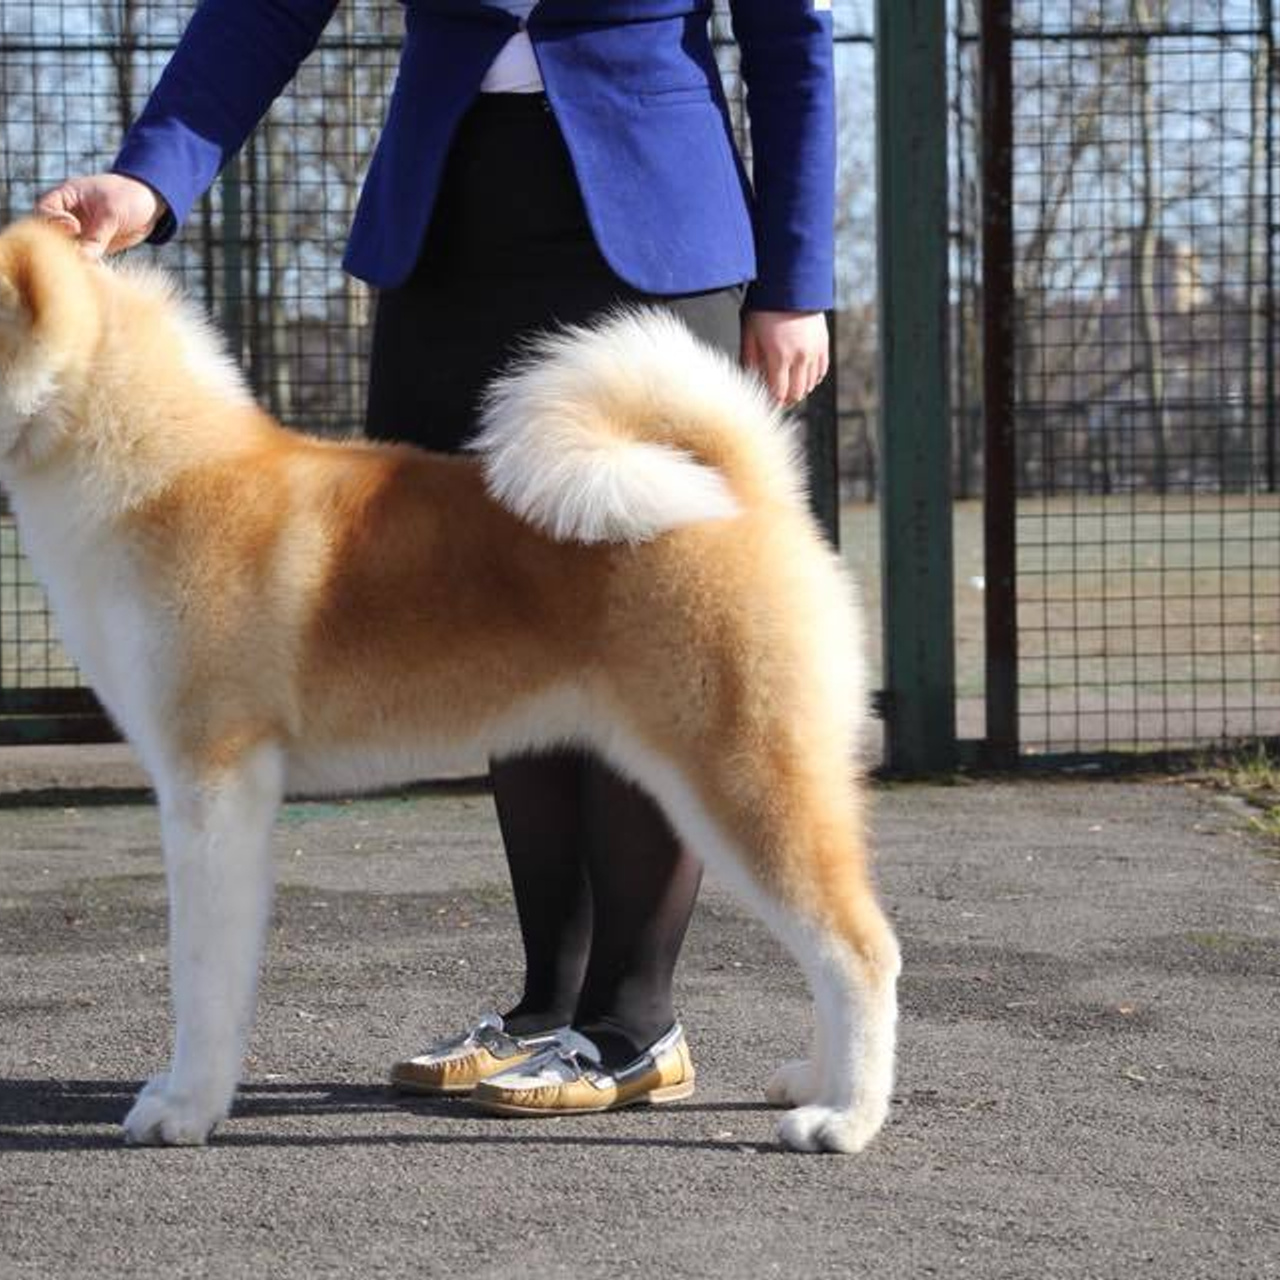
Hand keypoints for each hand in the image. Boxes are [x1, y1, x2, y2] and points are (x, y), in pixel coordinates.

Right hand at [35, 173, 166, 258]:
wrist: (150, 203)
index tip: (75, 227)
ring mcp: (80, 233)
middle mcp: (68, 216)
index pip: (44, 212)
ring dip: (79, 260)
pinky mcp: (93, 247)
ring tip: (93, 267)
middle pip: (53, 235)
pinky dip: (92, 267)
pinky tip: (101, 273)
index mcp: (65, 198)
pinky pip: (87, 260)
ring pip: (70, 250)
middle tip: (80, 256)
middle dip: (64, 247)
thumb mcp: (112, 212)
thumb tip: (83, 257)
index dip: (54, 222)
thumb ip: (97, 235)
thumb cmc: (128, 196)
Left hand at [740, 309, 829, 406]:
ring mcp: (814, 351)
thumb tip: (748, 379)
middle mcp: (799, 357)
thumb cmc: (764, 306)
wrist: (789, 283)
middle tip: (776, 399)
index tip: (766, 403)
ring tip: (788, 386)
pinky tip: (803, 377)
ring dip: (799, 389)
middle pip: (796, 393)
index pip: (778, 394)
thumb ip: (748, 360)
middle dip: (785, 399)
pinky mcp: (823, 344)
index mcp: (779, 356)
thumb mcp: (749, 332)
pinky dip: (812, 378)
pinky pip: (821, 371)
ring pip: (810, 385)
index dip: (772, 403)